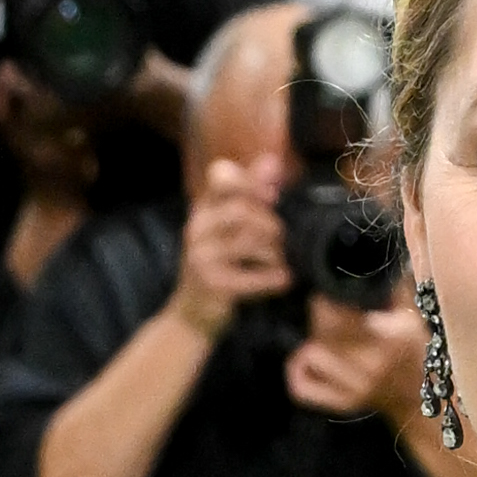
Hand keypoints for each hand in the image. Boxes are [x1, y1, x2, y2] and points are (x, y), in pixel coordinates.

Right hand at [169, 155, 291, 338]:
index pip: (221, 175)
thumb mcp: (227, 229)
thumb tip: (273, 161)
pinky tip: (285, 280)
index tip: (273, 196)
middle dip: (271, 224)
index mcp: (202, 209)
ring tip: (284, 261)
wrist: (191, 315)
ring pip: (248, 242)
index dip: (250, 180)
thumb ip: (249, 196)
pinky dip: (274, 279)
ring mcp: (202, 256)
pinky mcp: (212, 284)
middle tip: (283, 239)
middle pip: (241, 210)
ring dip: (275, 252)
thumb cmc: (217, 268)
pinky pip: (252, 277)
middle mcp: (197, 227)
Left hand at [284, 290, 425, 425]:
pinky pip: (304, 388)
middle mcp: (373, 365)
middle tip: (324, 305)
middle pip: (325, 331)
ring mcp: (357, 389)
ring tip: (322, 332)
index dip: (329, 297)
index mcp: (392, 338)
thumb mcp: (413, 316)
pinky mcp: (344, 404)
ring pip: (312, 354)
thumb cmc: (414, 350)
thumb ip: (392, 287)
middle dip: (319, 312)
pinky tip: (306, 358)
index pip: (346, 313)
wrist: (419, 400)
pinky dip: (298, 371)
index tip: (329, 289)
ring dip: (312, 339)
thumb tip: (367, 259)